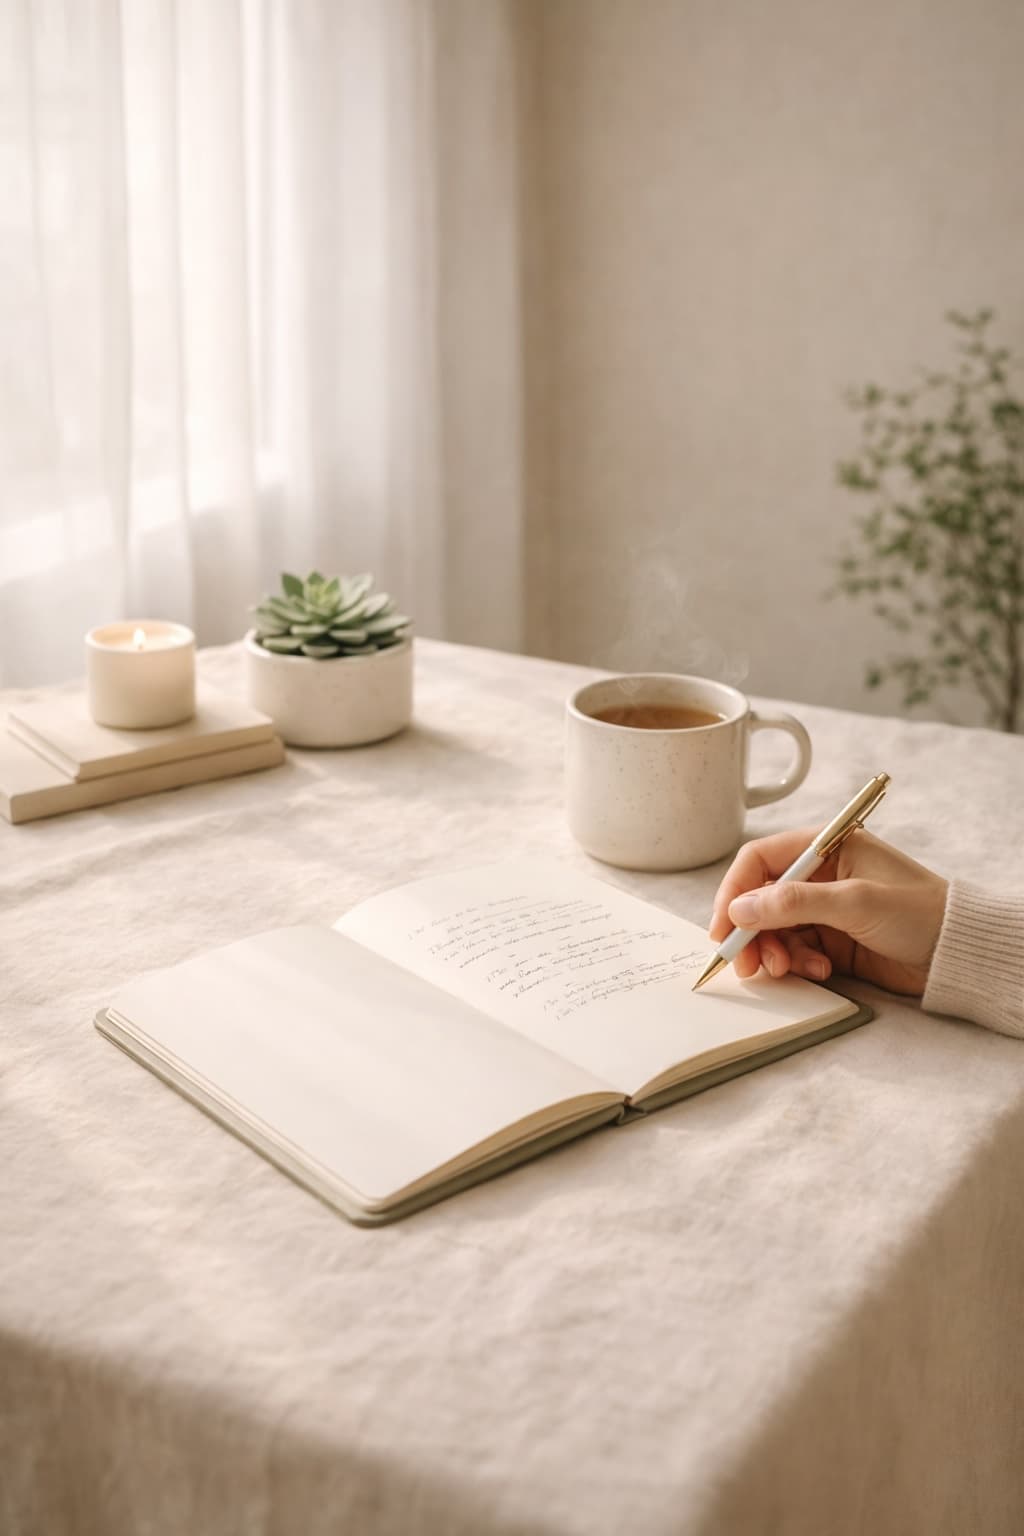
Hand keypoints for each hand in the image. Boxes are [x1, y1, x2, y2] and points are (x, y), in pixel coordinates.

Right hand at [709, 828, 948, 995]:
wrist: (959, 953)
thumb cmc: (920, 912)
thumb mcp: (855, 902)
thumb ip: (795, 903)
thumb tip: (740, 909)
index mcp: (824, 848)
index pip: (759, 861)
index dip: (734, 892)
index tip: (723, 928)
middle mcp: (819, 876)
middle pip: (760, 899)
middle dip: (750, 931)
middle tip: (746, 963)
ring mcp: (824, 909)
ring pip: (773, 929)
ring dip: (773, 951)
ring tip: (787, 970)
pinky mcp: (831, 940)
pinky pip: (794, 950)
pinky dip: (797, 963)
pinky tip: (819, 970)